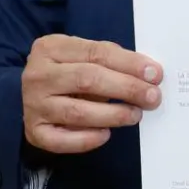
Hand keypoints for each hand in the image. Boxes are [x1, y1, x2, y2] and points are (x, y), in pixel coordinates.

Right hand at [22, 35, 162, 154]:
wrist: (34, 93)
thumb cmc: (69, 70)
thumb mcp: (83, 55)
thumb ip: (112, 60)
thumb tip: (150, 74)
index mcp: (51, 48)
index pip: (96, 53)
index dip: (129, 64)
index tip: (155, 74)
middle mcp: (38, 75)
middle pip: (87, 80)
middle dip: (126, 88)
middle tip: (152, 97)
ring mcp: (33, 104)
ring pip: (77, 112)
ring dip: (112, 115)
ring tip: (135, 115)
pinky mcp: (33, 131)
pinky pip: (61, 140)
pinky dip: (86, 140)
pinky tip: (106, 134)